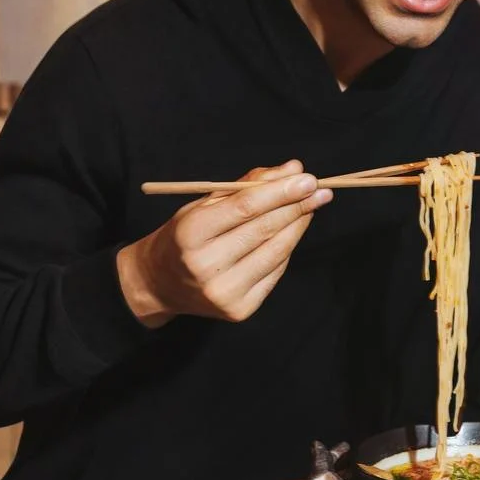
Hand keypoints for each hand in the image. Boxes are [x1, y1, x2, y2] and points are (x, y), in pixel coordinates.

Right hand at [118, 161, 331, 326]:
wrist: (159, 284)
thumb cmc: (185, 236)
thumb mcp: (204, 203)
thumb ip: (248, 185)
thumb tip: (293, 169)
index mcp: (191, 234)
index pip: (245, 207)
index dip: (281, 192)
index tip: (308, 179)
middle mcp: (206, 266)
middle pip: (264, 229)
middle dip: (297, 206)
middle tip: (320, 189)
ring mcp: (224, 292)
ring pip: (276, 252)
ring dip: (298, 226)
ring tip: (311, 206)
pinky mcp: (240, 310)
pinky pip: (275, 272)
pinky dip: (286, 249)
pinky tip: (291, 232)